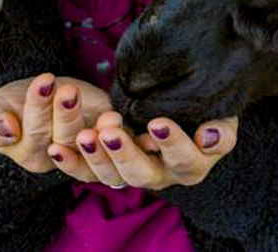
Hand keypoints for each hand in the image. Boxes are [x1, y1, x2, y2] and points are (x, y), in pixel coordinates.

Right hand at [0, 73, 111, 173]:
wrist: (39, 93)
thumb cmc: (11, 106)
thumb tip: (7, 127)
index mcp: (28, 153)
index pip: (33, 134)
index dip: (38, 107)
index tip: (44, 81)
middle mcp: (57, 156)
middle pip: (62, 137)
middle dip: (64, 112)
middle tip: (67, 89)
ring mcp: (83, 148)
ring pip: (85, 139)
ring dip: (86, 118)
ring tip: (84, 96)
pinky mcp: (104, 137)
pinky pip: (109, 141)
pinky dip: (112, 129)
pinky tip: (111, 117)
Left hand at [47, 111, 237, 190]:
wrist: (182, 102)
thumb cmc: (204, 107)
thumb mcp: (221, 113)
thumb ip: (221, 127)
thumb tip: (208, 136)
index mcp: (191, 163)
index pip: (185, 160)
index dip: (173, 144)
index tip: (158, 123)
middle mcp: (160, 175)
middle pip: (142, 174)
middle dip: (125, 153)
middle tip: (110, 131)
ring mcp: (130, 173)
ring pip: (111, 176)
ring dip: (95, 158)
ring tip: (84, 135)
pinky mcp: (105, 167)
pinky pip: (85, 171)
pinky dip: (70, 162)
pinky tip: (56, 148)